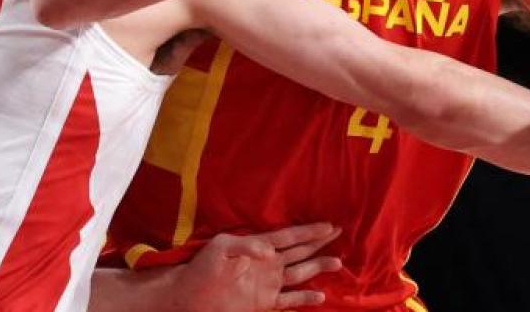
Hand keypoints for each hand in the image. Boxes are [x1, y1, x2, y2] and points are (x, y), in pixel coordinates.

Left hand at [176, 223, 342, 310]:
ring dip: (318, 268)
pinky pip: (290, 300)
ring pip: (300, 274)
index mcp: (258, 246)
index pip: (289, 237)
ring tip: (338, 262)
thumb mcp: (222, 249)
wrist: (190, 297)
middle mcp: (267, 264)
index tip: (329, 225)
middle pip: (299, 251)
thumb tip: (270, 250)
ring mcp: (267, 283)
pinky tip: (321, 296)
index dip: (309, 231)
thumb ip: (246, 246)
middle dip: (319, 242)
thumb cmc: (203, 267)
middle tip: (339, 233)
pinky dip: (305, 298)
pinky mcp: (264, 303)